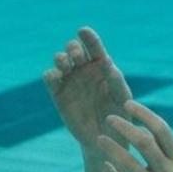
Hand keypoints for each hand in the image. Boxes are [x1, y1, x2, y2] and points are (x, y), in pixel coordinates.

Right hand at [42, 27, 133, 152]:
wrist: (107, 140)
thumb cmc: (120, 116)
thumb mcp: (122, 97)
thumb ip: (116, 80)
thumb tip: (107, 61)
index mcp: (101, 65)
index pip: (93, 46)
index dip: (88, 37)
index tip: (83, 31)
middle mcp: (83, 69)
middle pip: (74, 49)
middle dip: (73, 47)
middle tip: (75, 53)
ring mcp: (69, 80)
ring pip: (60, 60)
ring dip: (61, 58)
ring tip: (64, 62)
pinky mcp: (58, 94)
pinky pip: (50, 78)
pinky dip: (51, 74)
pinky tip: (56, 76)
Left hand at [98, 101, 172, 171]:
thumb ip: (163, 150)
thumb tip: (139, 121)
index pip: (162, 129)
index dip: (143, 113)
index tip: (126, 103)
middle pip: (144, 143)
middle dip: (124, 127)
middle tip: (108, 117)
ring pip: (130, 165)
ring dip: (112, 148)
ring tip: (98, 138)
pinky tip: (102, 166)